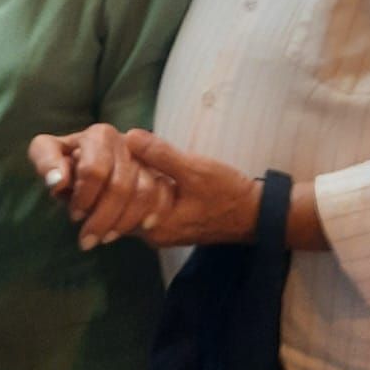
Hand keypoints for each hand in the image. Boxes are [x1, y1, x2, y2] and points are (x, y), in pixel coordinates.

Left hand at [27, 125, 173, 250]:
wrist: (90, 172)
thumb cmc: (66, 162)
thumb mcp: (46, 153)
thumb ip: (46, 160)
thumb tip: (57, 181)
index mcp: (100, 135)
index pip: (94, 171)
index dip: (83, 198)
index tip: (74, 215)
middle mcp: (127, 143)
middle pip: (120, 186)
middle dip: (102, 218)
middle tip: (87, 239)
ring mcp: (146, 159)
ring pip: (144, 193)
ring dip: (123, 222)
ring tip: (106, 238)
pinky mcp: (160, 176)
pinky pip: (163, 197)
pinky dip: (150, 216)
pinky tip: (139, 230)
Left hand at [123, 131, 261, 247]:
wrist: (256, 214)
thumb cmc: (227, 194)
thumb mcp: (195, 170)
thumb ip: (161, 155)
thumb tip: (129, 136)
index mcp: (154, 226)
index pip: (116, 202)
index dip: (112, 173)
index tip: (113, 147)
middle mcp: (151, 234)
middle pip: (119, 204)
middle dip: (118, 176)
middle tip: (120, 147)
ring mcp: (159, 229)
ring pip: (131, 203)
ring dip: (130, 179)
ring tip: (130, 152)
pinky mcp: (168, 221)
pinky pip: (144, 203)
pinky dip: (141, 185)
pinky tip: (145, 166)